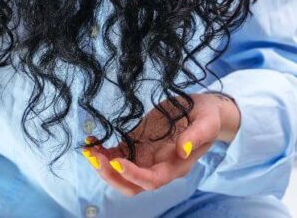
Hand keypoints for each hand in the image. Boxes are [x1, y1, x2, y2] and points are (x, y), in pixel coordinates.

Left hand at [85, 93, 239, 195]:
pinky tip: (91, 140)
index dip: (134, 175)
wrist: (203, 110)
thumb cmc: (207, 116)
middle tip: (94, 158)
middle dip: (110, 175)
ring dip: (102, 165)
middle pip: (131, 185)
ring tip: (88, 149)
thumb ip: (197, 137)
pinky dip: (102, 151)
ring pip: (120, 173)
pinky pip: (116, 154)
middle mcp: (158, 166)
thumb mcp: (207, 122)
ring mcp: (146, 156)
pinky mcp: (137, 144)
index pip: (152, 180)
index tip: (118, 162)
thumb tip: (183, 150)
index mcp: (175, 165)